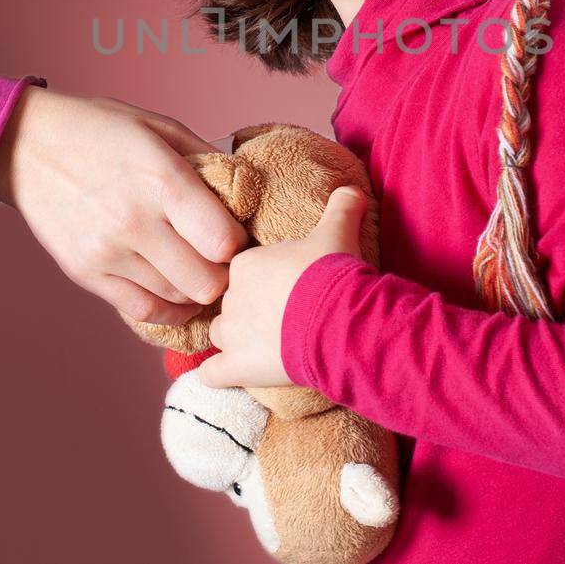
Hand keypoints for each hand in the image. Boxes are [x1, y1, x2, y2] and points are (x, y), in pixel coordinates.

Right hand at [0, 88, 250, 325]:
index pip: (223, 242)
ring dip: (198, 292)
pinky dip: (169, 309)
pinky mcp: (85, 274)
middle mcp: (134, 221)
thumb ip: (207, 161)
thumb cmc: (100, 130)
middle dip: (225, 274)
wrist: (24, 145)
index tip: (237, 234)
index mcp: (161, 179)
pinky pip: (142, 311)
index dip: (240, 243)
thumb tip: (247, 191)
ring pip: (178, 299)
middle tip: (225, 261)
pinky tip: (178, 293)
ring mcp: (106, 252)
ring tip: (202, 271)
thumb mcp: (160, 127)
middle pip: (206, 282)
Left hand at [197, 185, 368, 388]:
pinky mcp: (237, 367)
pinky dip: (218, 374)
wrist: (339, 320)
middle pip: (233, 301)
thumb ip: (342, 207)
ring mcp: (231, 334)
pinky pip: (211, 373)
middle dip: (251, 309)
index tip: (287, 287)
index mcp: (246, 263)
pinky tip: (230, 374)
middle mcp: (231, 296)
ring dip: (235, 339)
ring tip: (264, 344)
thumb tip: (353, 189)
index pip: (244, 271)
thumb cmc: (332, 273)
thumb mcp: (339, 232)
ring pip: (219, 333)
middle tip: (283, 315)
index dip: (264, 280)